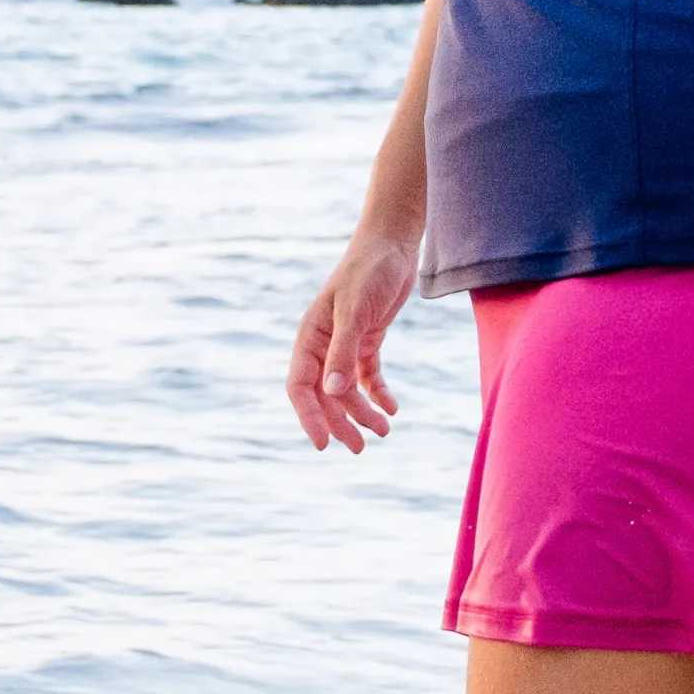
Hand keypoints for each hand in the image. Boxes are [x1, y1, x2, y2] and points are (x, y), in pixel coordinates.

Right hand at [287, 229, 419, 453]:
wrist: (393, 244)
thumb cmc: (370, 272)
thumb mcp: (356, 312)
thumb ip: (344, 352)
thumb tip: (333, 393)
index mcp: (311, 337)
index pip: (300, 386)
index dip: (308, 416)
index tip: (323, 444)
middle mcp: (324, 344)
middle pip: (325, 394)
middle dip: (340, 422)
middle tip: (359, 449)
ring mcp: (345, 342)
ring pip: (347, 389)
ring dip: (362, 412)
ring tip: (384, 431)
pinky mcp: (367, 338)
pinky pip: (368, 375)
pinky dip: (378, 393)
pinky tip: (392, 408)